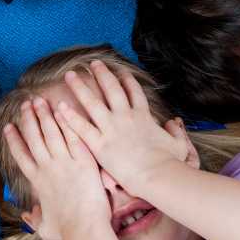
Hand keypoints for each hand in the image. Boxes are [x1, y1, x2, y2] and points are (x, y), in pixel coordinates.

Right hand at [1, 96, 109, 239]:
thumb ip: (35, 220)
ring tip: (41, 100)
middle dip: (29, 119)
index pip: (21, 155)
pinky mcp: (83, 161)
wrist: (84, 228)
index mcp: (37, 181)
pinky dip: (67, 122)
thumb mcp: (45, 227)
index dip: (14, 140)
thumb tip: (29, 217)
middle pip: (35, 137)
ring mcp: (65, 162)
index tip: (8, 127)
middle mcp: (48, 168)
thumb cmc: (65, 230)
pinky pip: (73, 136)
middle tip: (26, 104)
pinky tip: (64, 109)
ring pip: (52, 132)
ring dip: (45, 115)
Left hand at [53, 61, 192, 192]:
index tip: (121, 71)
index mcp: (144, 116)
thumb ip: (176, 131)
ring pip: (92, 102)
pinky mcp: (99, 144)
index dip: (127, 80)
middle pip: (111, 89)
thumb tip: (174, 124)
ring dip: (80, 86)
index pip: (134, 92)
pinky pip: (81, 126)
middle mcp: (126, 117)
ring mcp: (111, 129)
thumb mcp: (179, 143)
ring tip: (70, 75)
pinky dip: (69, 115)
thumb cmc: (169, 163)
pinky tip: (60, 105)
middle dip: (101, 74)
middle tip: (93, 64)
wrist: (157, 176)